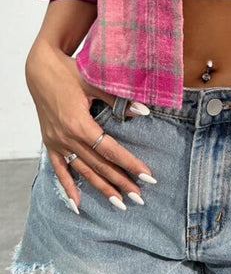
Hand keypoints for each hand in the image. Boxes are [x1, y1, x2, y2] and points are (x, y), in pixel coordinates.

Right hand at [25, 44, 155, 212]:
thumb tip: (144, 111)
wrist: (40, 69)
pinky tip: (78, 203)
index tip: (147, 175)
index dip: (130, 164)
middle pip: (99, 165)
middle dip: (120, 182)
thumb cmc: (69, 72)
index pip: (110, 150)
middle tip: (139, 197)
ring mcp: (57, 142)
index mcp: (80, 124)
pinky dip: (68, 187)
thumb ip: (118, 100)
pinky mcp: (50, 143)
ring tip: (119, 203)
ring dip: (101, 188)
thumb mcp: (95, 83)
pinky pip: (60, 169)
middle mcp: (67, 138)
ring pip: (82, 171)